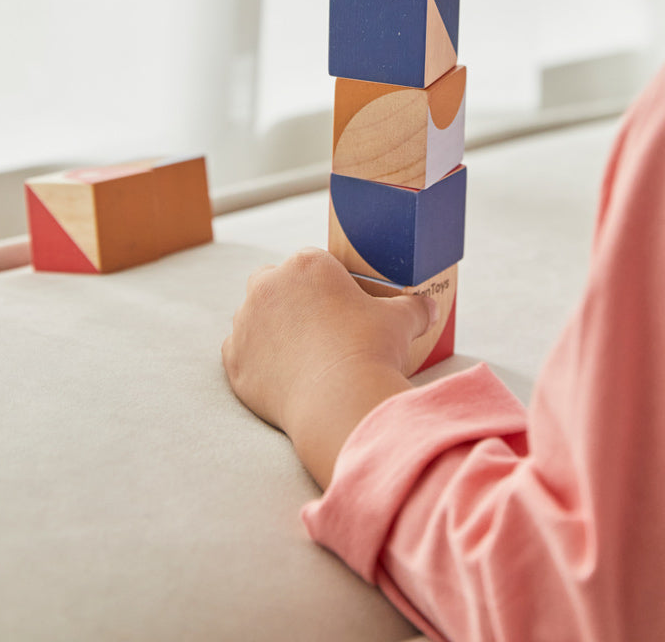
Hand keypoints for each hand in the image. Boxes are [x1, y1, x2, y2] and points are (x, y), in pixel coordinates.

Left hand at [222, 249, 436, 484]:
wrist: (339, 401)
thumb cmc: (370, 349)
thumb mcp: (401, 320)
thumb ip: (413, 307)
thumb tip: (430, 308)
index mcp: (307, 264)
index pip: (313, 262)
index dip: (327, 282)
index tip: (340, 303)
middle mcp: (268, 286)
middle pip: (275, 282)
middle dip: (291, 297)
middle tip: (319, 326)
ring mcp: (246, 323)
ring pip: (254, 317)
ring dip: (271, 329)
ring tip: (302, 354)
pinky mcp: (234, 360)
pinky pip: (241, 353)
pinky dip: (257, 361)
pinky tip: (281, 375)